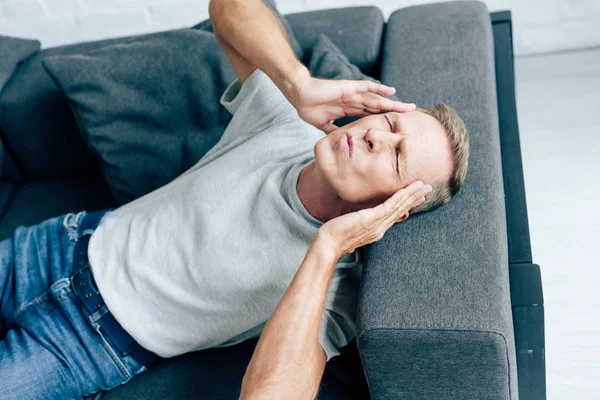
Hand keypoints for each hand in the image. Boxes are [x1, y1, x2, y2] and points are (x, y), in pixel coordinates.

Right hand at [292, 77, 415, 132]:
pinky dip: (379, 89)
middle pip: (379, 107)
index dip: (383, 119)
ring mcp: (352, 94)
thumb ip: (333, 130)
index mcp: (349, 109)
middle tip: (411, 115)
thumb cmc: (308, 107)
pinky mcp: (348, 88)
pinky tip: (392, 91)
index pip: (371, 115)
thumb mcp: (323, 124)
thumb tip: (341, 141)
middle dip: (394, 112)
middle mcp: (354, 101)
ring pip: (377, 99)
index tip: (395, 126)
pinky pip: (367, 87)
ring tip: (408, 107)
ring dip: (393, 104)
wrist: (299, 95)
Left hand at [316, 181, 431, 256]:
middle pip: (401, 210)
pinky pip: (389, 207)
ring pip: (398, 207)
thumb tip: (363, 221)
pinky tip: (406, 190)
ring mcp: (377, 224)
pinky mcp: (371, 219)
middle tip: (428, 189)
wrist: (328, 244)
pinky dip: (399, 198)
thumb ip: (361, 224)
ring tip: (423, 186)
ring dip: (412, 195)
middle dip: (415, 198)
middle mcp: (380, 227)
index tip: (418, 197)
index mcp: (377, 229)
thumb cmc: (336, 236)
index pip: (396, 214)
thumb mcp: (353, 228)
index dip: (408, 204)